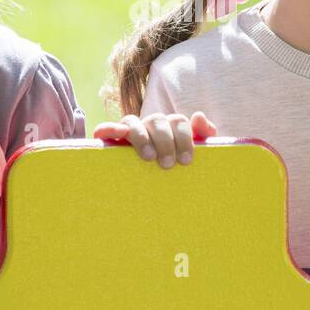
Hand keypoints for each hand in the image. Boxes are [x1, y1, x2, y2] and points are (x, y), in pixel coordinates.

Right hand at [93, 112, 217, 167]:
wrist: (160, 193)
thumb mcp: (195, 154)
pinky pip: (105, 129)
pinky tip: (120, 134)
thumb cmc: (177, 168)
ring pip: (132, 121)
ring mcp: (130, 132)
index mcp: (170, 127)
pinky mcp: (111, 142)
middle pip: (156, 120)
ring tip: (149, 157)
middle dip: (165, 141)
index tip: (186, 160)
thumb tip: (198, 116)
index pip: (178, 121)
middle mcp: (150, 126)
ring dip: (141, 136)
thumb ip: (204, 134)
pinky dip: (109, 128)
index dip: (184, 138)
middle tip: (168, 164)